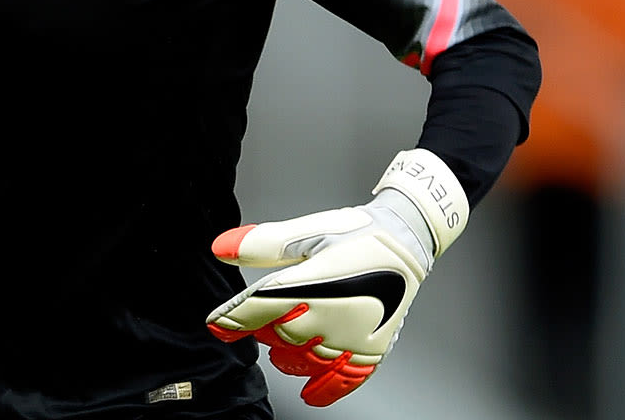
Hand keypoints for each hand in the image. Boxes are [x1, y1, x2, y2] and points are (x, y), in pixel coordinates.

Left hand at [206, 149, 467, 407]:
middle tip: (261, 320)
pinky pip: (345, 380)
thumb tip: (222, 247)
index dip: (233, 318)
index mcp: (311, 283)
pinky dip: (325, 390)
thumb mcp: (308, 231)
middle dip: (265, 329)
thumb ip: (263, 243)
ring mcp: (352, 337)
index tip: (216, 324)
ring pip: (306, 360)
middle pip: (281, 335)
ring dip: (288, 355)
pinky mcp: (372, 349)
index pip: (258, 308)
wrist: (407, 239)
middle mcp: (330, 316)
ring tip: (283, 344)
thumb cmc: (358, 233)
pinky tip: (310, 393)